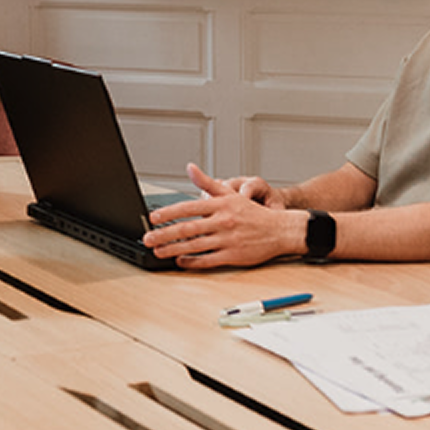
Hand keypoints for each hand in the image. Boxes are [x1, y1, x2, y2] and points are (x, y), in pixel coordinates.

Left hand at [141, 167, 305, 268]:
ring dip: (173, 249)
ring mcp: (227, 239)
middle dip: (165, 234)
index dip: (169, 213)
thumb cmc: (254, 213)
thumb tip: (190, 168)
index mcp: (221, 205)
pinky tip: (180, 261)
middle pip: (188, 228)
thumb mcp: (231, 193)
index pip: (189, 208)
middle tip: (148, 237)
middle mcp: (223, 221)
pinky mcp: (233, 255)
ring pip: (195, 245)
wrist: (281, 230)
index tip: (154, 218)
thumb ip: (208, 182)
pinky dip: (192, 262)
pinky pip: (208, 260)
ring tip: (158, 251)